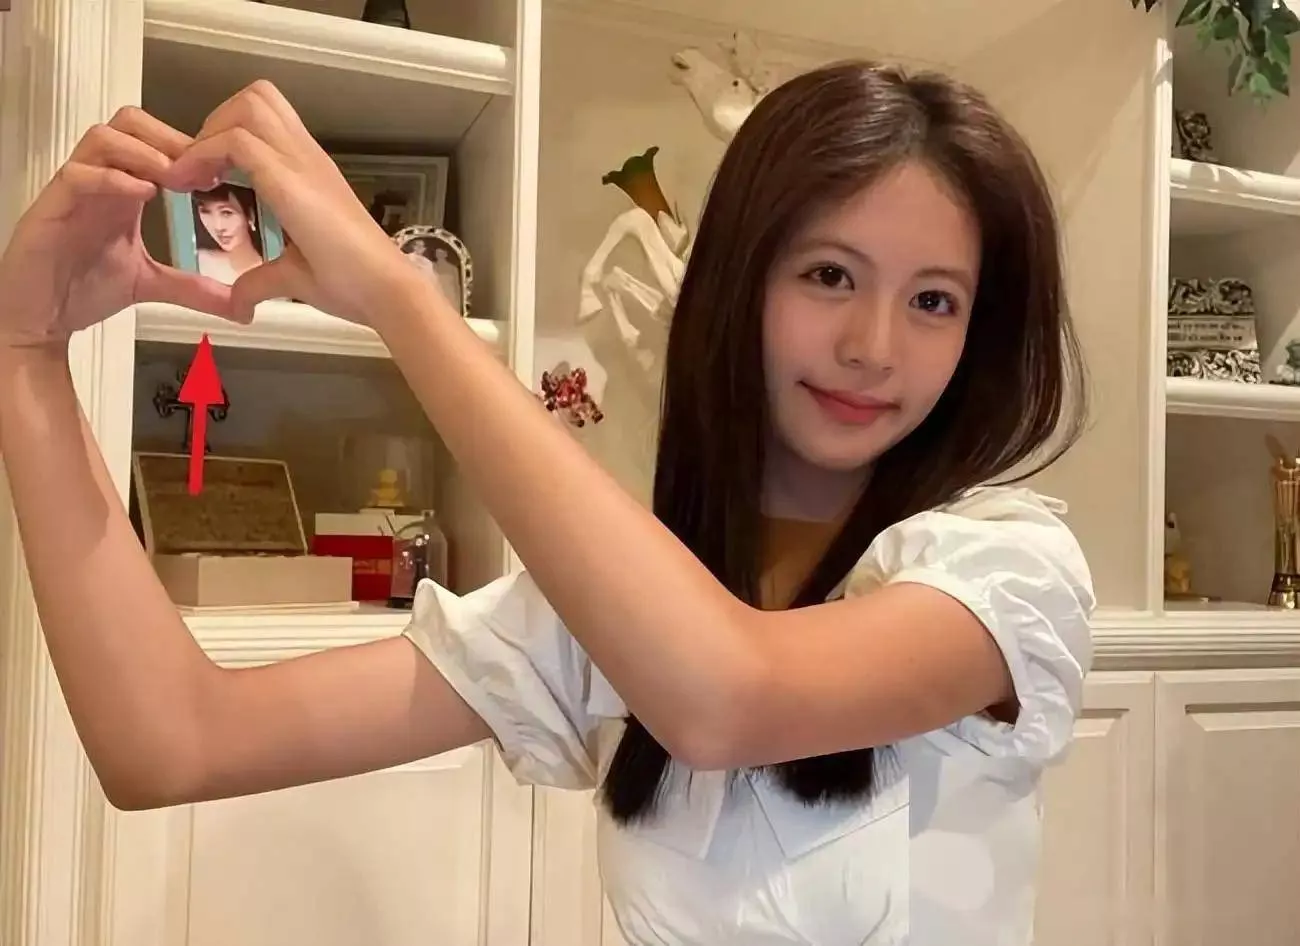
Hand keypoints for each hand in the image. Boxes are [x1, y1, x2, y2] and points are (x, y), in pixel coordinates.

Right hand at [0, 108, 237, 348]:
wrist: (40, 320)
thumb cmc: (82, 289)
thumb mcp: (150, 284)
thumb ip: (193, 288)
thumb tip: (240, 306)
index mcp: (122, 190)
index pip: (152, 142)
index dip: (187, 146)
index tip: (219, 169)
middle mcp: (98, 181)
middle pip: (128, 124)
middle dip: (168, 137)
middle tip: (200, 165)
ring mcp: (73, 191)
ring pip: (102, 138)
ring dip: (143, 151)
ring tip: (175, 176)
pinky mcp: (50, 208)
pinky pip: (77, 175)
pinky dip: (112, 178)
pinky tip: (142, 193)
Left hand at [168, 81, 431, 327]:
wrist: (386, 291)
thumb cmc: (355, 284)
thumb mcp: (295, 277)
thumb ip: (260, 282)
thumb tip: (239, 304)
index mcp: (310, 173)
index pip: (268, 118)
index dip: (228, 133)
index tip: (205, 177)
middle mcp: (307, 158)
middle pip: (258, 96)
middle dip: (216, 122)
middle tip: (202, 168)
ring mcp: (302, 164)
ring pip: (249, 106)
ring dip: (212, 132)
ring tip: (198, 174)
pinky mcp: (291, 181)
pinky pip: (236, 142)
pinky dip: (204, 156)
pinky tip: (195, 188)